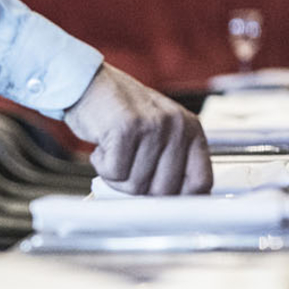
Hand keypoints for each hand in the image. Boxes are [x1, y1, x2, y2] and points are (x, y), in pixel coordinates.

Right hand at [65, 63, 211, 194]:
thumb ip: (171, 162)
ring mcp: (152, 126)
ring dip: (117, 177)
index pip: (201, 182)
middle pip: (165, 191)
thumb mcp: (158, 131)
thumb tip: (172, 205)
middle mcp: (176, 126)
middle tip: (127, 169)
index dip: (181, 199)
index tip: (162, 202)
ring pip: (137, 185)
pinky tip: (103, 146)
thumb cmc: (120, 111)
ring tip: (113, 152)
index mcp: (190, 129)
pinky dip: (103, 166)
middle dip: (139, 189)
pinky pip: (115, 172)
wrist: (87, 84)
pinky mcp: (126, 129)